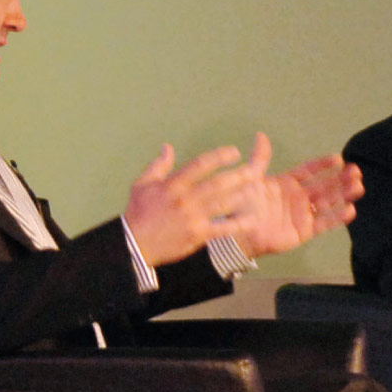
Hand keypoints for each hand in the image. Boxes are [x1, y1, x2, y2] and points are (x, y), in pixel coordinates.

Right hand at [124, 143, 259, 264]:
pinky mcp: (197, 235)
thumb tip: (168, 147)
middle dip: (237, 175)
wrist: (134, 244)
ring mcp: (193, 218)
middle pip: (217, 183)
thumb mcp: (142, 185)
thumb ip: (158, 165)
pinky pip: (222, 229)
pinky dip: (238, 224)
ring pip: (222, 204)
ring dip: (241, 196)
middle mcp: (185, 199)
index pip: (201, 165)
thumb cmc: (138, 213)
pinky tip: (252, 219)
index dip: (219, 156)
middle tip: (254, 169)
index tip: (234, 152)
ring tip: (256, 189)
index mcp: (173, 185)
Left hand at [224, 134, 362, 258]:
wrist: (238, 232)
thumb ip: (260, 159)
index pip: (309, 171)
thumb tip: (260, 135)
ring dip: (343, 195)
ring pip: (327, 202)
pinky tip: (350, 210)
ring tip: (359, 187)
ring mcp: (302, 214)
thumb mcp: (251, 178)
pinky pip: (323, 223)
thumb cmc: (242, 205)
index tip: (339, 159)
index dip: (323, 165)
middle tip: (356, 171)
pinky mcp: (304, 230)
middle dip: (340, 179)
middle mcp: (298, 197)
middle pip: (323, 186)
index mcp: (287, 183)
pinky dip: (336, 217)